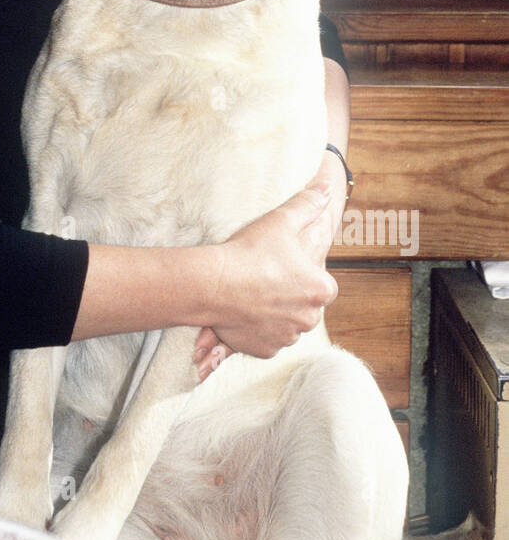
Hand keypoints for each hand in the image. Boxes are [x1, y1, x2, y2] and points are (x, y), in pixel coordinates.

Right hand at [202, 183, 338, 359]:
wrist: (213, 284)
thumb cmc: (250, 252)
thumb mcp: (281, 221)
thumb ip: (307, 205)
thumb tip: (325, 189)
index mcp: (321, 290)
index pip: (322, 285)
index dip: (303, 275)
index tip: (284, 267)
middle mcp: (309, 319)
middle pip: (304, 307)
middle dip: (289, 296)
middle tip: (265, 278)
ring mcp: (286, 338)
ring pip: (286, 324)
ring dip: (275, 314)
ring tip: (252, 293)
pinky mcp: (263, 350)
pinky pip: (266, 340)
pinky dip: (258, 330)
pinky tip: (244, 311)